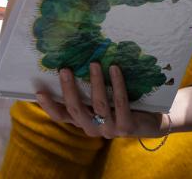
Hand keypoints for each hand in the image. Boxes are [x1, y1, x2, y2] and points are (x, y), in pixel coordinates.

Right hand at [35, 63, 166, 138]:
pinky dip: (117, 84)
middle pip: (76, 110)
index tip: (38, 91)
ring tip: (94, 63)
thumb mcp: (102, 100)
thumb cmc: (122, 106)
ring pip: (98, 105)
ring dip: (95, 82)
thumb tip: (74, 64)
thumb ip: (88, 91)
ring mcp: (110, 129)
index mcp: (85, 122)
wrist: (152, 122)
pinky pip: (120, 102)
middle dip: (69, 89)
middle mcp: (94, 128)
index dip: (49, 106)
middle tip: (64, 69)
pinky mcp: (127, 127)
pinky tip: (115, 68)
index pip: (62, 116)